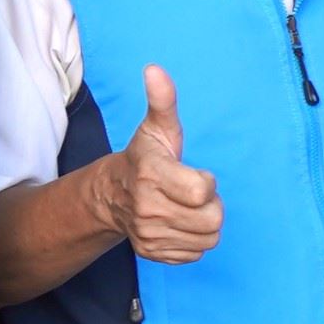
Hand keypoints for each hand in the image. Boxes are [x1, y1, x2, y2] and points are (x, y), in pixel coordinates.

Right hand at [103, 64, 222, 262]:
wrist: (111, 196)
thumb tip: (155, 69)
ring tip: (184, 207)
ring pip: (209, 238)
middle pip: (212, 219)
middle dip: (210, 205)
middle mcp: (146, 209)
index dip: (206, 182)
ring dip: (204, 223)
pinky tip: (177, 224)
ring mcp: (148, 234)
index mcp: (150, 176)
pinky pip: (196, 253)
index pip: (203, 191)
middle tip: (191, 193)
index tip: (192, 174)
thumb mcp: (156, 129)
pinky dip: (193, 240)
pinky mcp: (153, 254)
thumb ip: (162, 101)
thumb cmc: (144, 159)